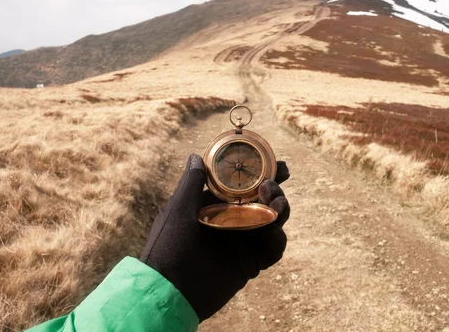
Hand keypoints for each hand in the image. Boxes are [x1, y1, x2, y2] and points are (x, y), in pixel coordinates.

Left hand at [140, 153, 289, 321]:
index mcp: (214, 206)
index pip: (242, 185)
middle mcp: (231, 221)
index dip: (260, 173)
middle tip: (277, 180)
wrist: (170, 292)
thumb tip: (196, 156)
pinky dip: (277, 240)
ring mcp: (242, 242)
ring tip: (275, 204)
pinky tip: (273, 233)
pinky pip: (273, 249)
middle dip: (276, 188)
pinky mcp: (250, 263)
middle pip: (262, 200)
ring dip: (280, 209)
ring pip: (272, 220)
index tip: (274, 163)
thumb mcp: (178, 210)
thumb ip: (191, 184)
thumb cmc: (168, 247)